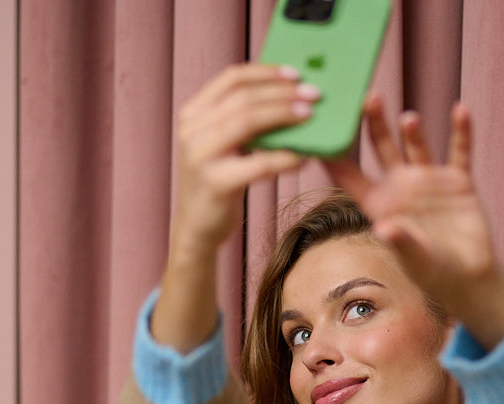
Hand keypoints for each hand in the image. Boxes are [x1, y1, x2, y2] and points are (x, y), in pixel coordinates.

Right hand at [170, 63, 316, 259]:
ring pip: (248, 121)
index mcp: (193, 114)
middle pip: (243, 98)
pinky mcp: (215, 183)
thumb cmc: (217, 185)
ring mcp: (200, 156)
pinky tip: (303, 157)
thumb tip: (286, 97)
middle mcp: (191, 130)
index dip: (265, 72)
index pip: (231, 79)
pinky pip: (259, 163)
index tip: (295, 74)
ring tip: (310, 117)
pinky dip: (285, 158)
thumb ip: (240, 120)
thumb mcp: (221, 146)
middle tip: (313, 95)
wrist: (196, 230)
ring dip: (284, 116)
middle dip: (282, 93)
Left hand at [326, 98, 503, 348]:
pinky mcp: (458, 182)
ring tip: (407, 118)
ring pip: (417, 146)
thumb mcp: (415, 260)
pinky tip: (461, 111)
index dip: (336, 158)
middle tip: (365, 98)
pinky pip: (460, 152)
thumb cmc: (432, 274)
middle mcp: (401, 188)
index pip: (352, 178)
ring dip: (412, 131)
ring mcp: (429, 182)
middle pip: (382, 149)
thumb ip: (401, 241)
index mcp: (381, 206)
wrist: (467, 278)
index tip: (322, 134)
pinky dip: (461, 132)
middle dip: (374, 125)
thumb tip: (385, 227)